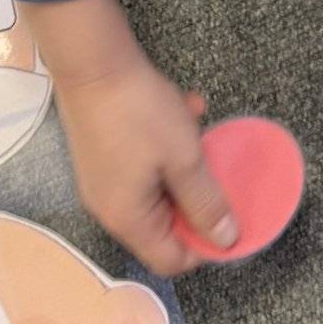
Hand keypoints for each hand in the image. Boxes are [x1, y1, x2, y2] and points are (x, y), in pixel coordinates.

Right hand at [20, 0, 236, 275]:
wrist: (91, 62)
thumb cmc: (140, 113)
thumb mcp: (184, 158)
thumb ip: (207, 202)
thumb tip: (226, 241)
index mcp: (129, 219)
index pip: (171, 261)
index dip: (205, 247)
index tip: (231, 218)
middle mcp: (109, 209)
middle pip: (163, 227)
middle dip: (196, 201)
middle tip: (218, 172)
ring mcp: (101, 183)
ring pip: (156, 192)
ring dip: (184, 169)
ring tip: (199, 134)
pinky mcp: (100, 157)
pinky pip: (141, 167)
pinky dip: (164, 149)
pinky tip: (183, 111)